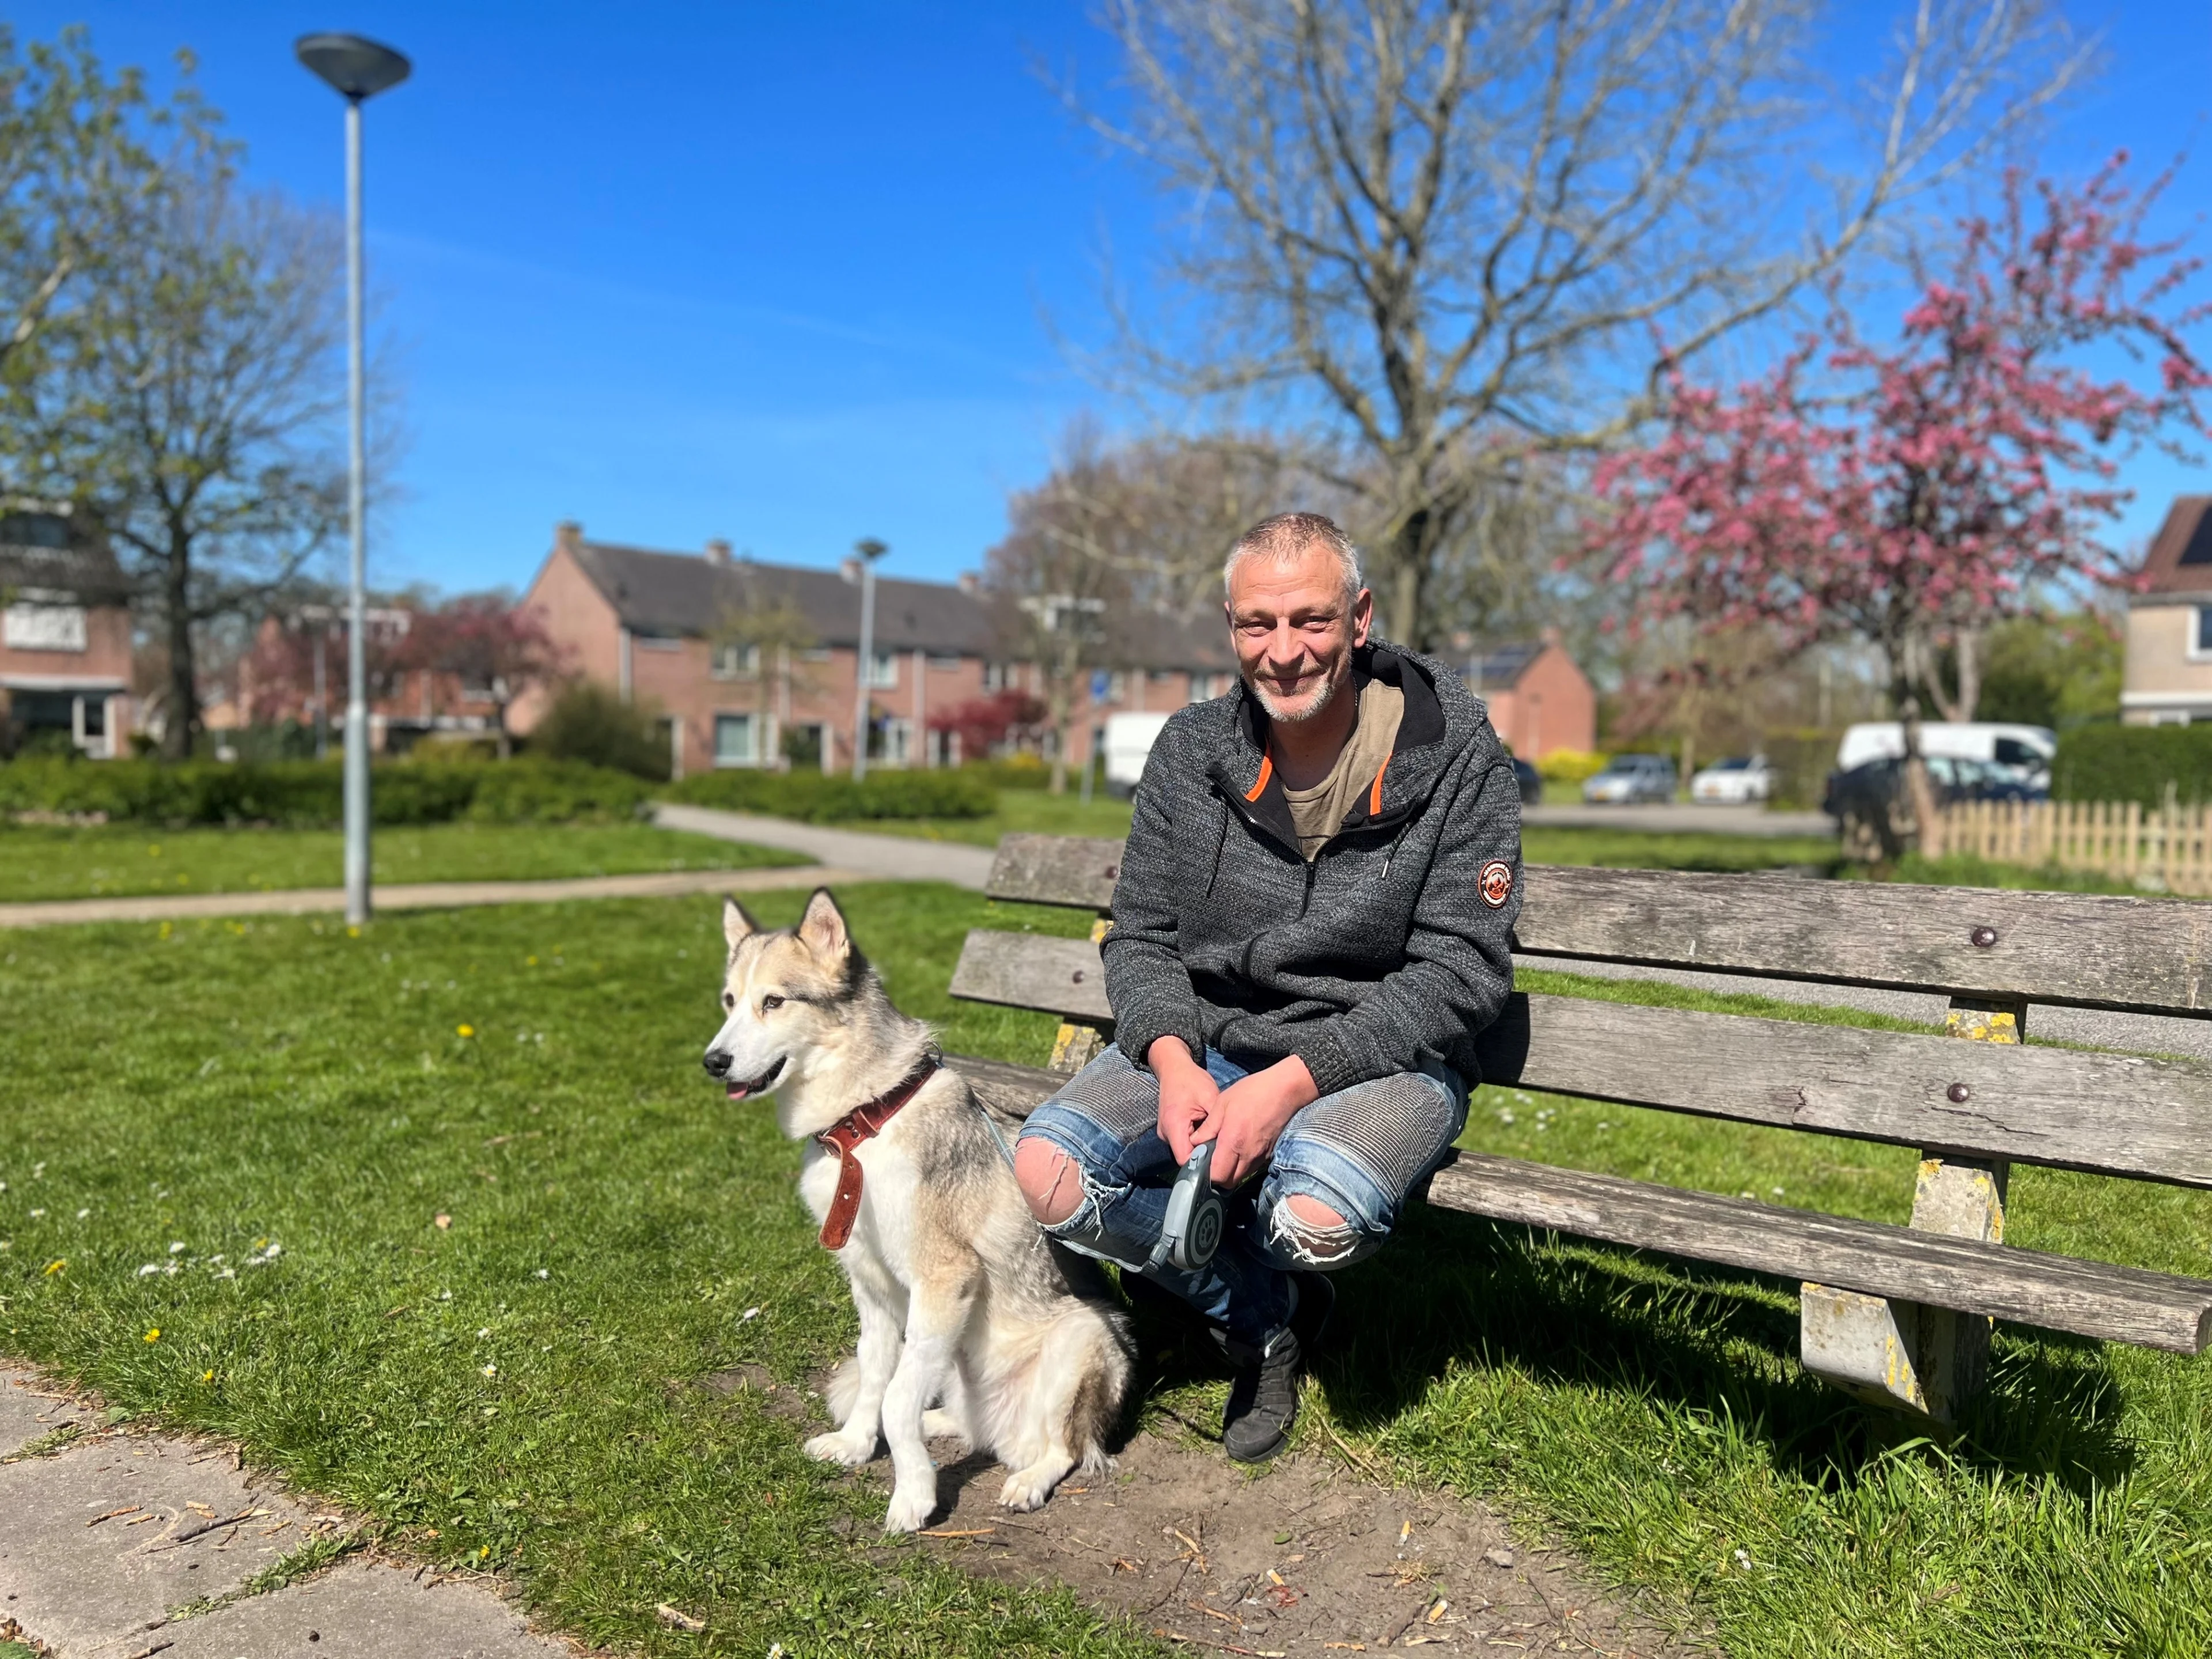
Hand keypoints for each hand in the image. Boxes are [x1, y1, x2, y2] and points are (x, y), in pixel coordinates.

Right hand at [1150, 1037, 1219, 1163]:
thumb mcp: (1210, 1097)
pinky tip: (1208, 1134)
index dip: (1202, 1164)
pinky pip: (1184, 1144)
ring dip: (1200, 1149)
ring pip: (1185, 1151)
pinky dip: (1196, 1142)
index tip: (1220, 1161)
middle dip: (1204, 1157)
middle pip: (1185, 1158)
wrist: (1174, 1069)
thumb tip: (1227, 1144)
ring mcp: (1166, 1134)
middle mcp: (1166, 1134)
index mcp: (1174, 1126)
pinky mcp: (1170, 1132)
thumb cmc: (1192, 1081)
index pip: (1185, 1159)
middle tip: (1224, 1150)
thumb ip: (1216, 1123)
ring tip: (1217, 1140)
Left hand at [1206, 1057, 1318, 1189]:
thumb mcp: (1222, 1103)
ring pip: (1241, 1176)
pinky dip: (1242, 1164)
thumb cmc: (1253, 1092)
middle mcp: (1248, 1155)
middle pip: (1229, 1182)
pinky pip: (1252, 1168)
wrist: (1285, 1090)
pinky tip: (1238, 1148)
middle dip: (1218, 1176)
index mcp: (1233, 1142)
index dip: (1206, 1173)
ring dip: (1230, 1171)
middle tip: (1211, 1159)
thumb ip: (1208, 1127)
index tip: (1200, 1162)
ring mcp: (1261, 1156)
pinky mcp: (1269, 1154)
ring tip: (1224, 1153)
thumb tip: (1195, 1143)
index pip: (1217, 1176)